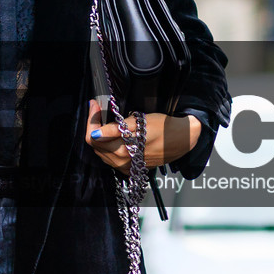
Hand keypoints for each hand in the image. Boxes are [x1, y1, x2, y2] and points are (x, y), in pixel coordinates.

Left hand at [84, 98, 200, 170]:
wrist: (182, 140)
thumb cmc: (163, 127)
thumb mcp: (140, 123)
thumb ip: (115, 129)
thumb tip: (96, 133)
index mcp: (123, 150)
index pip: (94, 137)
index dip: (92, 119)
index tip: (94, 104)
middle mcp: (122, 161)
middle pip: (95, 145)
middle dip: (94, 125)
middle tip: (99, 108)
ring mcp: (126, 167)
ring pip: (101, 152)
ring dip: (100, 136)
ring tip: (105, 120)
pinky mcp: (130, 168)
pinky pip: (111, 159)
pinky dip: (108, 146)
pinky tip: (113, 136)